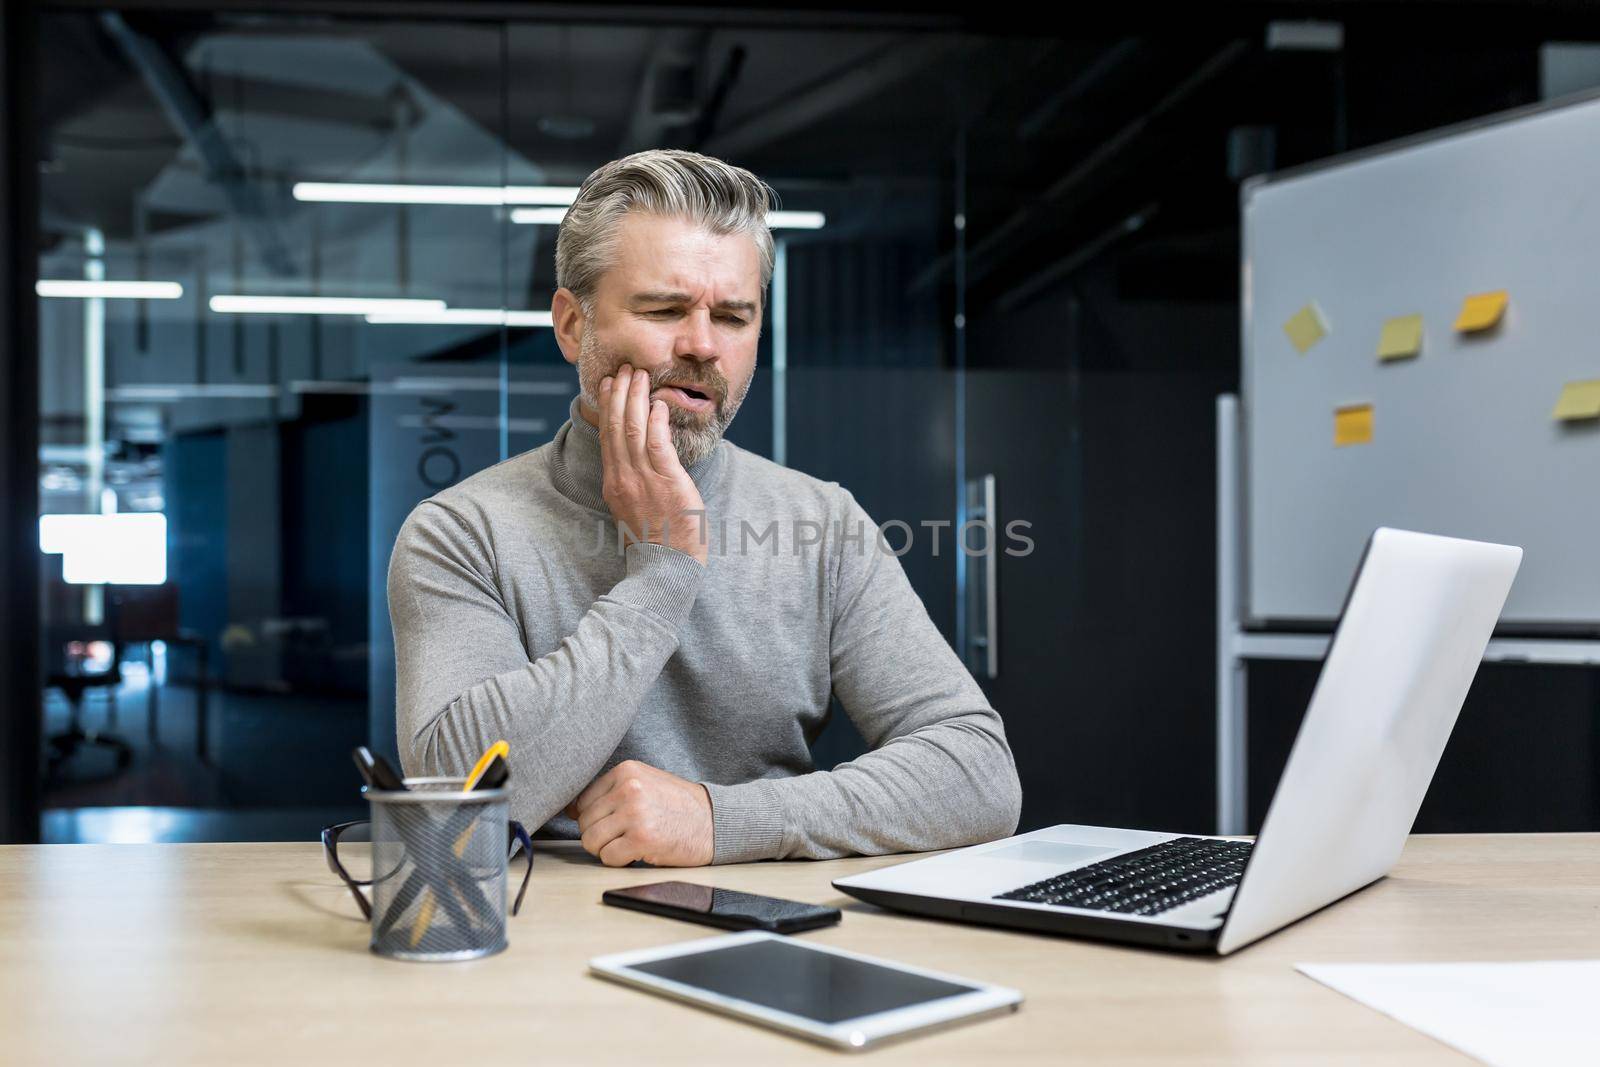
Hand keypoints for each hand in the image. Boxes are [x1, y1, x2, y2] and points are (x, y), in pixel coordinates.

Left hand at [564, 759, 714, 866]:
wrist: (714, 822)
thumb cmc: (678, 806)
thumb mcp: (645, 783)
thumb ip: (612, 790)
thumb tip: (570, 808)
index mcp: (627, 771)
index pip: (582, 800)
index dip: (592, 818)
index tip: (610, 824)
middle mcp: (628, 788)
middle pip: (584, 822)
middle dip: (600, 835)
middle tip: (623, 836)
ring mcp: (635, 813)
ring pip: (591, 841)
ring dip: (607, 849)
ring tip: (629, 843)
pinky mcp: (642, 838)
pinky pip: (608, 857)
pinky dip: (619, 861)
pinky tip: (637, 852)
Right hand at [599, 364, 707, 564]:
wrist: (665, 566)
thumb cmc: (656, 540)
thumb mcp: (632, 509)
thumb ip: (630, 483)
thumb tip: (632, 462)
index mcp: (614, 484)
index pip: (607, 437)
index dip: (607, 407)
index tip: (609, 384)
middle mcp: (624, 478)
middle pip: (616, 426)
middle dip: (620, 393)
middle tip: (624, 369)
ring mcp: (644, 480)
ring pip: (634, 429)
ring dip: (637, 398)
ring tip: (640, 375)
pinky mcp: (667, 482)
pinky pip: (658, 444)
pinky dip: (656, 421)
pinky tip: (659, 403)